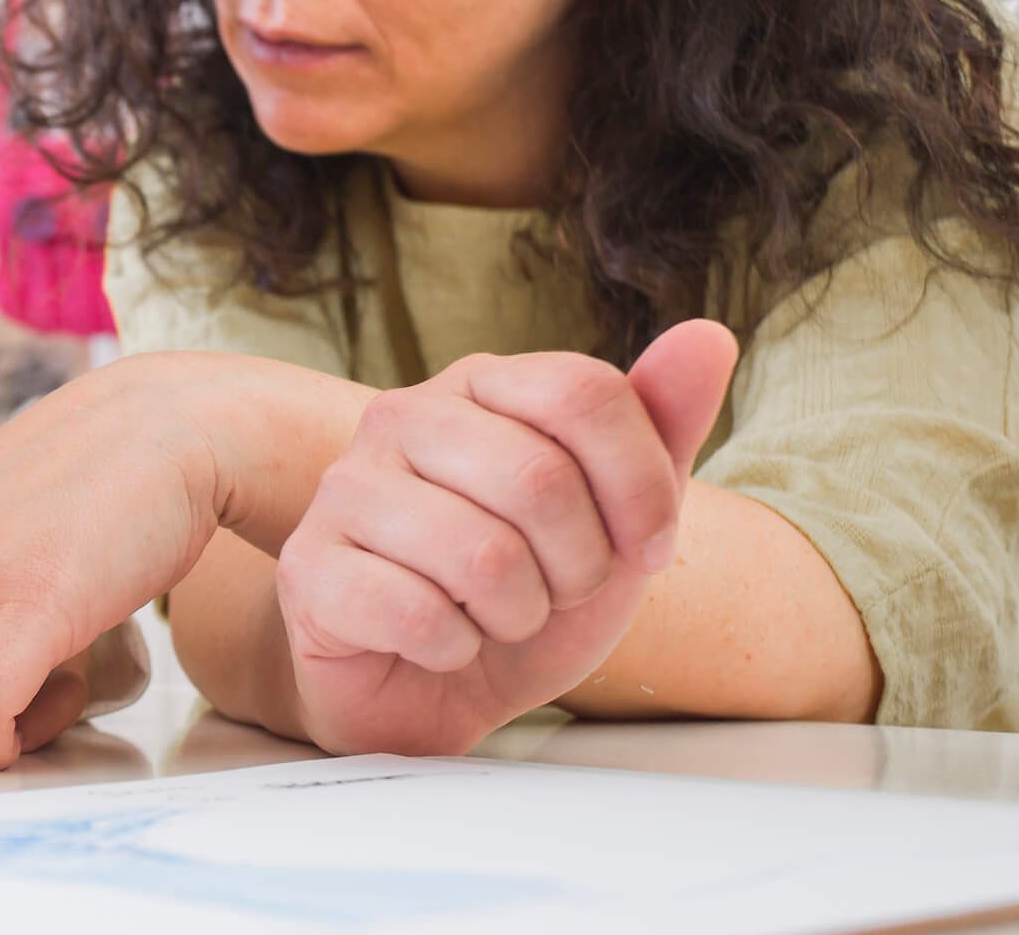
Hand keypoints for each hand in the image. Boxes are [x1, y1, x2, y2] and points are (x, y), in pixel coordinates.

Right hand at [275, 320, 739, 754]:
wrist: (428, 682)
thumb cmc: (522, 591)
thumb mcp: (614, 518)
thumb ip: (659, 428)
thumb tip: (709, 336)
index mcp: (478, 386)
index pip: (584, 392)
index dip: (640, 486)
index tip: (647, 550)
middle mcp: (401, 416)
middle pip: (538, 477)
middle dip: (578, 567)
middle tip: (554, 593)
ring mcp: (345, 488)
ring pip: (482, 557)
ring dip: (516, 616)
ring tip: (495, 618)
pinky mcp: (309, 566)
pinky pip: (420, 614)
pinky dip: (454, 650)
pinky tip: (439, 643)